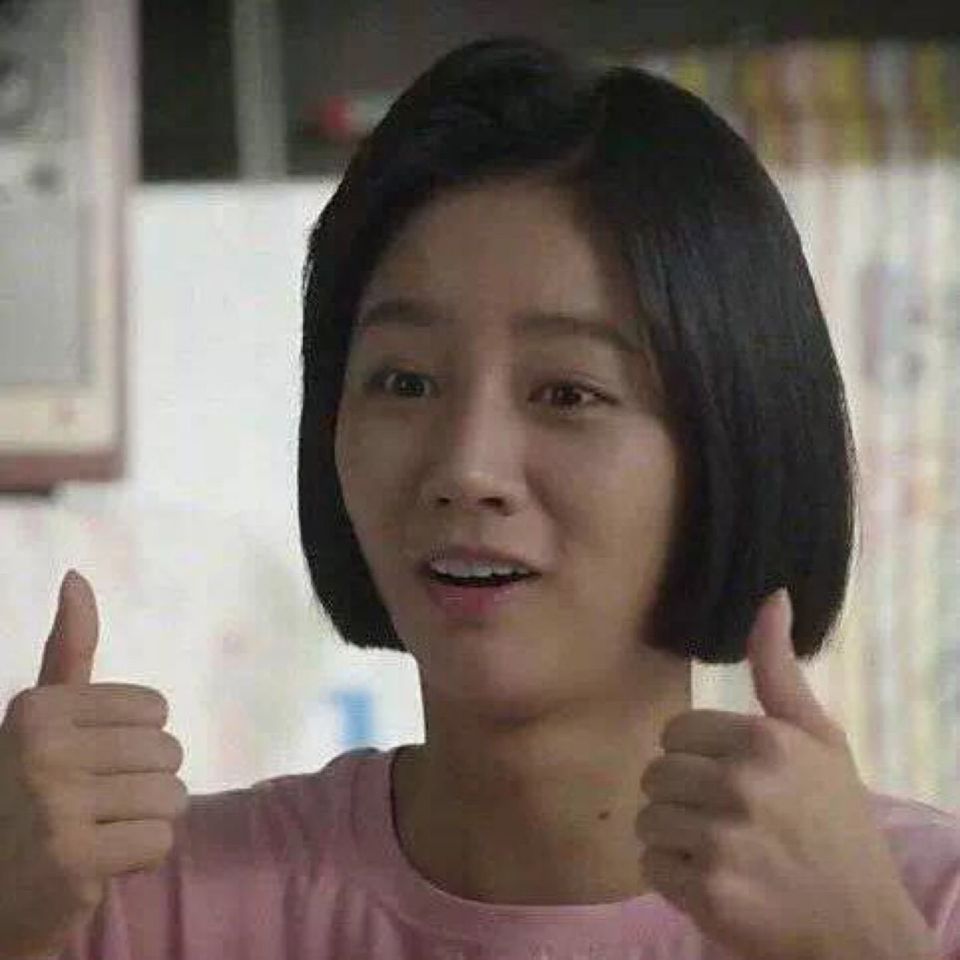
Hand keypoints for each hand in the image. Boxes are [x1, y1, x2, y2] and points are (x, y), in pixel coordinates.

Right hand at [0, 570, 188, 957]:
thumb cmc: (29, 793)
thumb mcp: (43, 719)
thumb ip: (68, 650)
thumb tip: (77, 577)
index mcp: (38, 708)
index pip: (156, 709)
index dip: (136, 742)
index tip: (89, 764)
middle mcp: (41, 749)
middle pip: (168, 752)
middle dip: (145, 783)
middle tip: (95, 805)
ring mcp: (55, 805)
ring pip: (172, 796)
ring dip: (147, 820)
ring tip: (101, 830)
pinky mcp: (73, 860)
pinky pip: (160, 840)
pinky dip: (142, 856)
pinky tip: (102, 861)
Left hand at [636, 588, 938, 959]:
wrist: (863, 929)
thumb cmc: (836, 826)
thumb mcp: (820, 741)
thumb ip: (780, 671)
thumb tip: (772, 597)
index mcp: (765, 741)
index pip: (674, 733)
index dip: (696, 760)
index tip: (729, 782)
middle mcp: (741, 785)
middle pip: (655, 775)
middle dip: (682, 798)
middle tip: (726, 821)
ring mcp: (723, 840)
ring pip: (647, 819)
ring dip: (674, 838)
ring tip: (719, 850)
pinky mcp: (708, 891)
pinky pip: (650, 865)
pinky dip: (673, 877)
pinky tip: (714, 881)